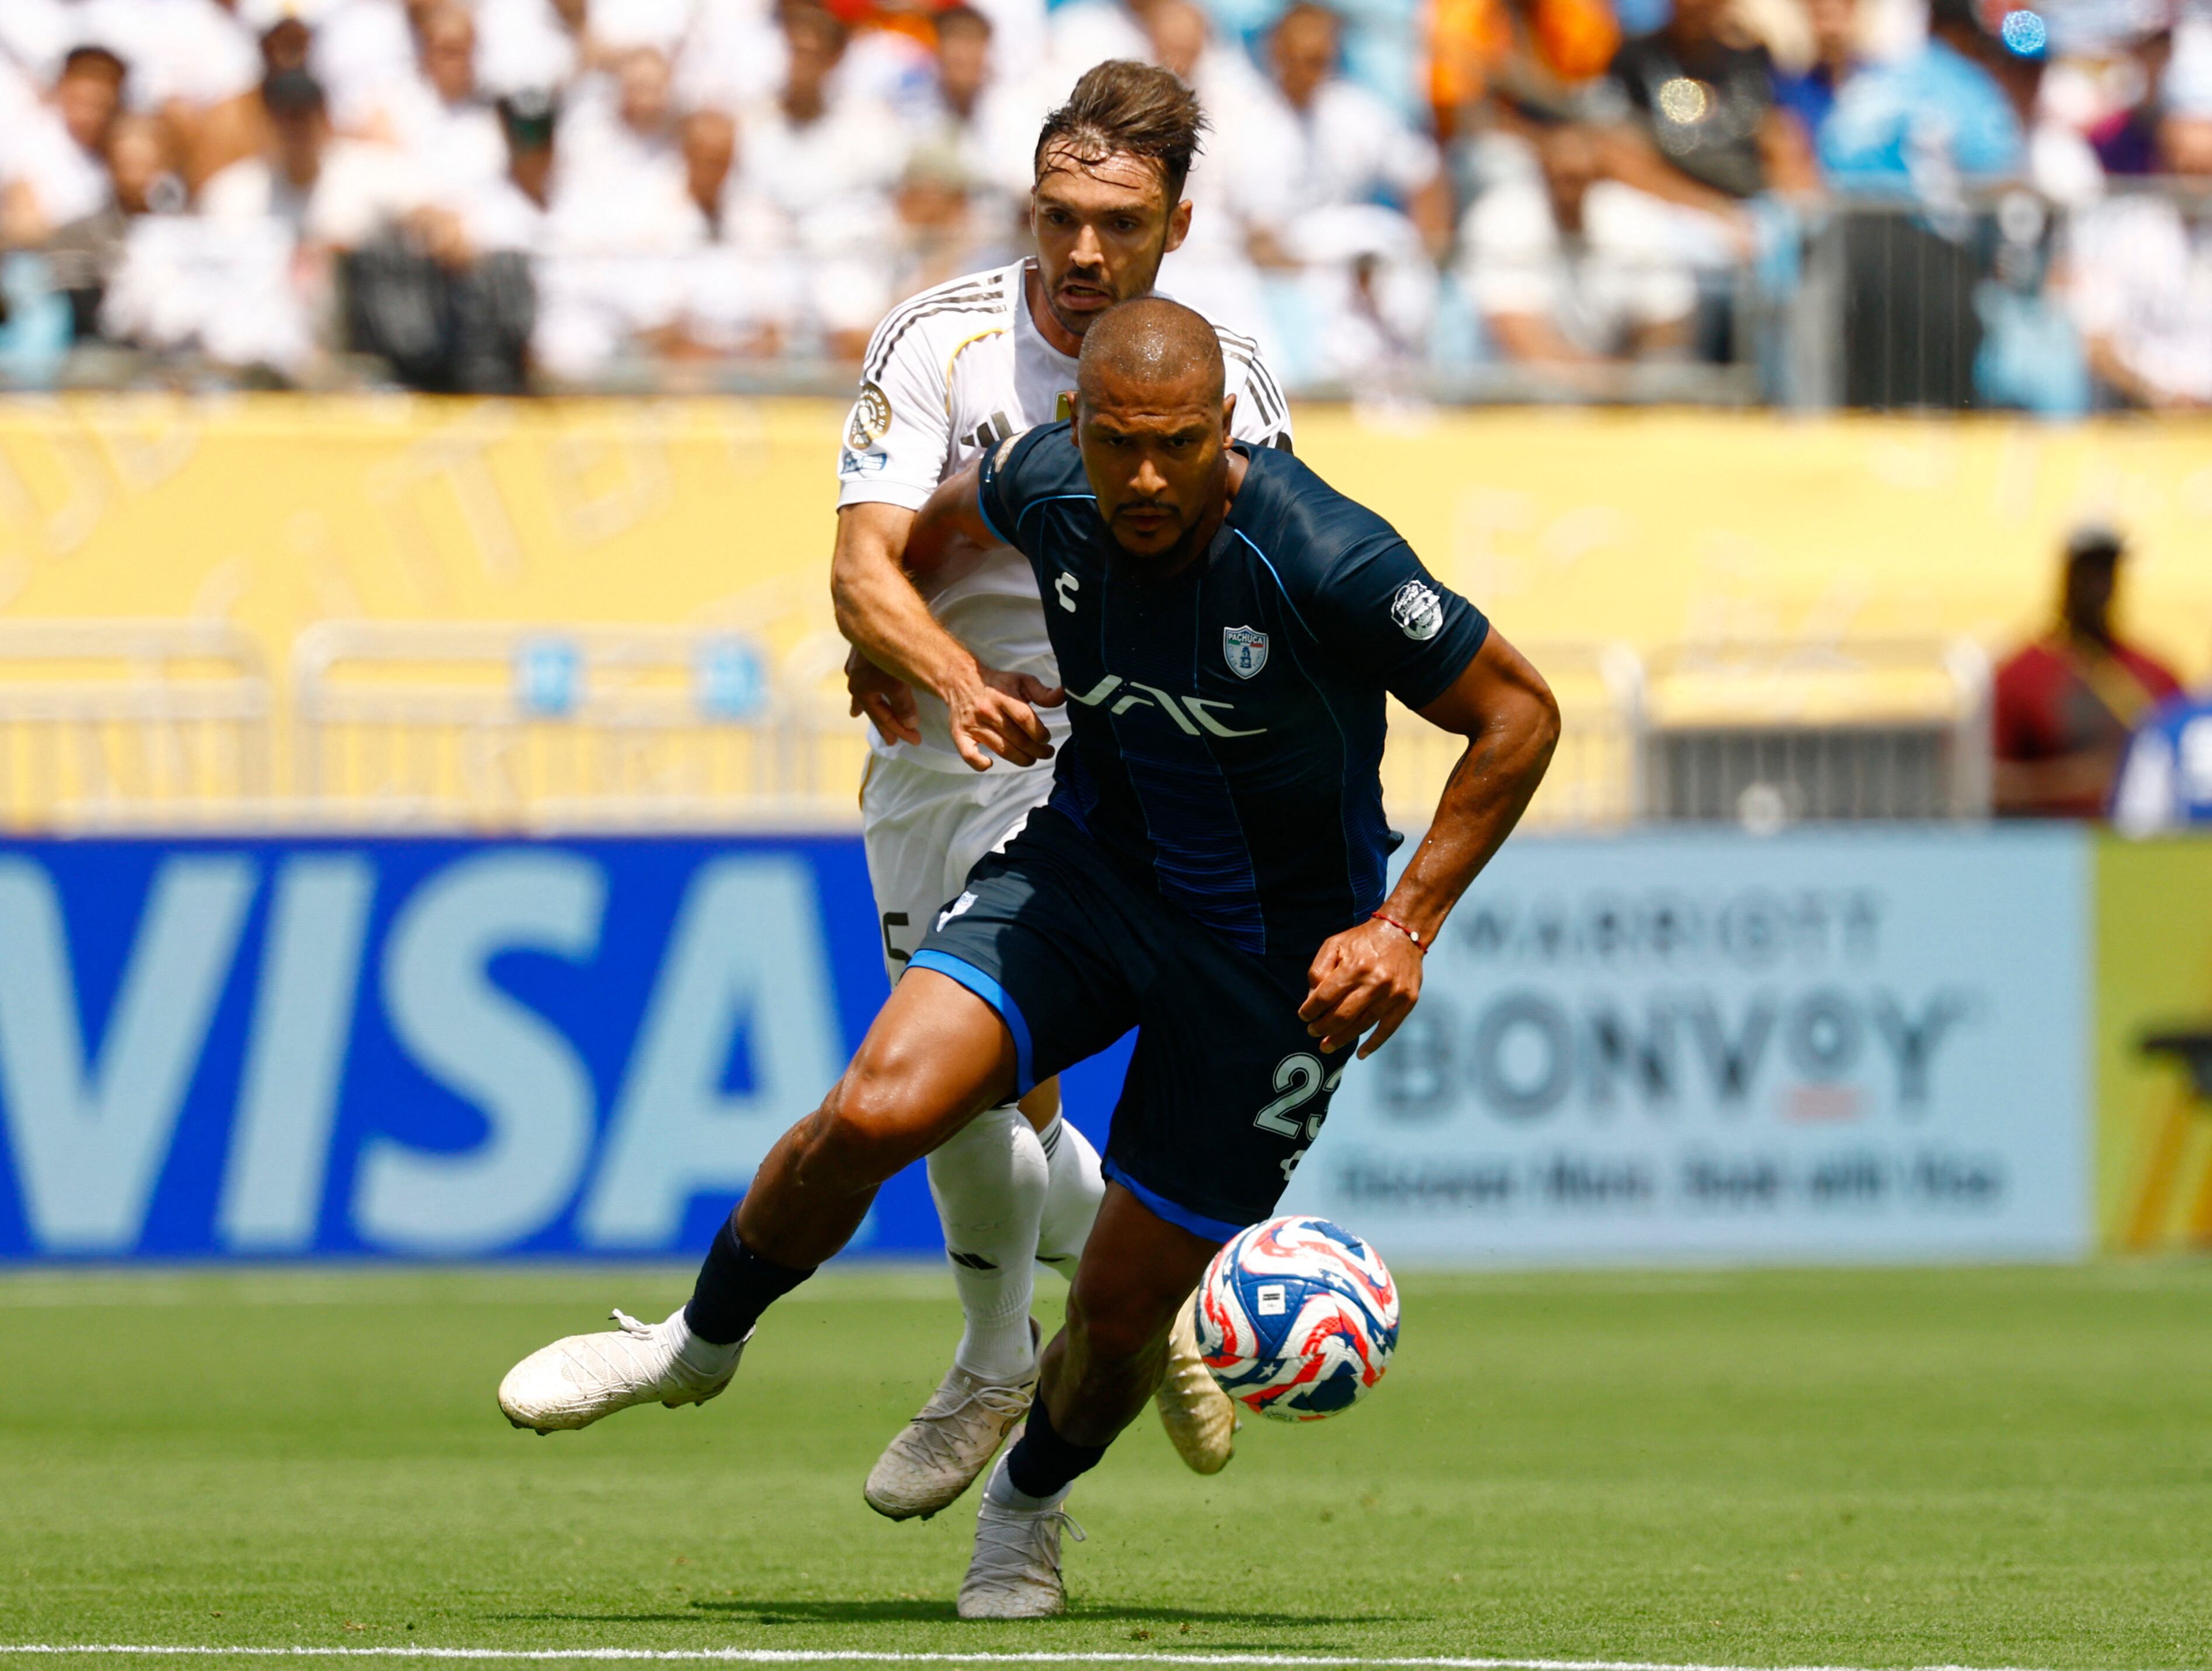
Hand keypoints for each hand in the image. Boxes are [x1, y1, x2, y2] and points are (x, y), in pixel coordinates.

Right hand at [845, 645, 919, 745]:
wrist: (876, 618)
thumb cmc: (890, 653)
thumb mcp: (898, 683)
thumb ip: (903, 705)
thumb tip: (909, 723)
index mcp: (861, 690)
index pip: (883, 718)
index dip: (900, 731)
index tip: (916, 740)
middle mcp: (855, 680)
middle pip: (873, 708)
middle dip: (884, 724)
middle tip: (891, 741)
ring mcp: (856, 667)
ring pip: (864, 692)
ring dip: (867, 705)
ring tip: (856, 714)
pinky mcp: (863, 654)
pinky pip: (865, 676)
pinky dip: (865, 686)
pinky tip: (861, 683)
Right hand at [947, 664, 1063, 770]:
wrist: (961, 680)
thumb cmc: (997, 684)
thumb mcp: (1021, 681)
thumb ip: (1042, 693)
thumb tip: (1064, 695)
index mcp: (1003, 696)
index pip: (1025, 719)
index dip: (1040, 733)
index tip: (1047, 738)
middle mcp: (987, 710)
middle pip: (1016, 738)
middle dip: (1036, 750)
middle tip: (1046, 753)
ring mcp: (972, 724)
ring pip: (1001, 749)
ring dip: (1020, 759)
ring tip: (1031, 760)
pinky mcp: (960, 734)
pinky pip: (969, 755)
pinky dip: (980, 763)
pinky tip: (990, 763)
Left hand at [1298, 918, 1422, 1058]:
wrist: (1402, 933)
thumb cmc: (1362, 941)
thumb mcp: (1334, 945)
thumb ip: (1318, 971)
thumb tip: (1311, 1000)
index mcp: (1354, 967)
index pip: (1325, 997)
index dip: (1310, 1010)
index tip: (1304, 1016)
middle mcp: (1374, 983)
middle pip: (1342, 1016)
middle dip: (1322, 1028)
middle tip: (1312, 1032)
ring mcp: (1392, 995)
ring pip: (1362, 1025)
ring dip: (1341, 1039)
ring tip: (1326, 1046)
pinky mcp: (1407, 1002)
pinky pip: (1387, 1029)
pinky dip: (1373, 1044)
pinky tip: (1360, 1053)